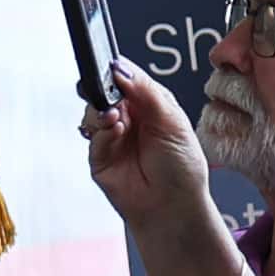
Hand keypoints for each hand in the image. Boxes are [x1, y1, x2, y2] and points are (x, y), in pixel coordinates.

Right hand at [83, 71, 213, 240]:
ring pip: (93, 111)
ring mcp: (113, 137)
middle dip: (105, 89)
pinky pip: (92, 136)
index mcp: (150, 104)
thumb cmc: (182, 168)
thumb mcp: (173, 121)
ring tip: (117, 117)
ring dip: (102, 110)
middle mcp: (130, 118)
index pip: (128, 78)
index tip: (113, 67)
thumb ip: (147, 92)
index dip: (119, 71)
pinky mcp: (100, 157)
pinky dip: (101, 131)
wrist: (173, 207)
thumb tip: (121, 68)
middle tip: (112, 92)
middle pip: (105, 92)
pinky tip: (115, 130)